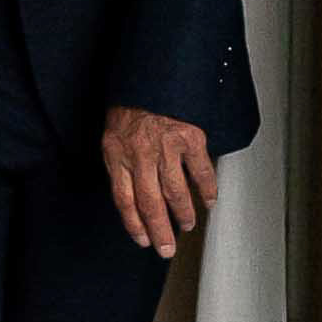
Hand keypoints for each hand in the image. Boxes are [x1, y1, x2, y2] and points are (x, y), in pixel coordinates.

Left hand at [103, 106, 217, 257]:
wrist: (151, 73)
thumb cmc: (130, 103)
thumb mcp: (112, 134)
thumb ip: (119, 163)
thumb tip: (130, 194)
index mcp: (118, 154)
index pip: (124, 200)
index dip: (134, 224)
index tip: (142, 240)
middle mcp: (140, 154)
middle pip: (150, 203)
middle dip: (160, 230)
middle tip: (167, 249)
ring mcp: (166, 146)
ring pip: (175, 191)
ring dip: (182, 213)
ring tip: (187, 225)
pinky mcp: (190, 137)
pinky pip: (200, 170)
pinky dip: (207, 188)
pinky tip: (209, 201)